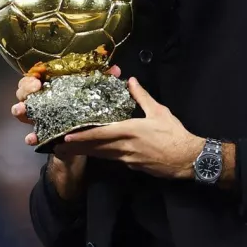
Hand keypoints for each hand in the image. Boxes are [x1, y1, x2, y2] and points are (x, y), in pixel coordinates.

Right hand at [11, 65, 121, 146]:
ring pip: (22, 110)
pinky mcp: (43, 134)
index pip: (36, 74)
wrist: (87, 138)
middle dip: (25, 89)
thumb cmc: (88, 109)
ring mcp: (40, 117)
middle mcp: (43, 100)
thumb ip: (103, 81)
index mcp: (54, 85)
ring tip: (22, 110)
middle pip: (24, 90)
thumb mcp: (95, 93)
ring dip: (20, 109)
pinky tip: (32, 138)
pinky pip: (32, 135)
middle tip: (34, 90)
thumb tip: (115, 70)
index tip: (38, 78)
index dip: (33, 75)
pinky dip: (31, 137)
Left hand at [55, 77, 202, 179]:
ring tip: (69, 150)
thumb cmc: (174, 134)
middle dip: (76, 148)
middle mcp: (124, 147)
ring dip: (85, 152)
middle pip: (95, 148)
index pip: (99, 134)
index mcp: (129, 131)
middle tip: (58, 147)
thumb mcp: (159, 111)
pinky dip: (101, 155)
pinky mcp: (133, 165)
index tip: (65, 138)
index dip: (81, 137)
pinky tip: (96, 152)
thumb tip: (131, 81)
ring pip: (102, 155)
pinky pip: (113, 159)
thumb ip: (141, 97)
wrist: (188, 159)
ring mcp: (128, 159)